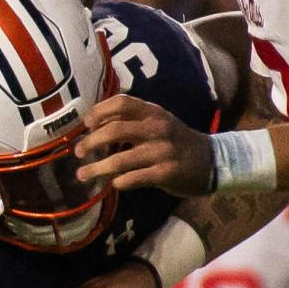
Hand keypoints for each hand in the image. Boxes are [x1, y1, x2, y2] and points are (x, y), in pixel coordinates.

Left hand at [76, 94, 213, 193]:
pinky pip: (135, 178)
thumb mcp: (157, 123)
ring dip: (97, 168)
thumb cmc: (174, 141)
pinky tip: (113, 184)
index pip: (122, 102)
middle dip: (91, 142)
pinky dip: (119, 181)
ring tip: (82, 175)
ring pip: (121, 159)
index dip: (99, 111)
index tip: (85, 124)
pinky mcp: (167, 173)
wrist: (210, 160)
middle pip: (116, 130)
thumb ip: (130, 121)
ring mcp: (163, 151)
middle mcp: (157, 128)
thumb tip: (93, 126)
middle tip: (78, 152)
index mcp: (153, 112)